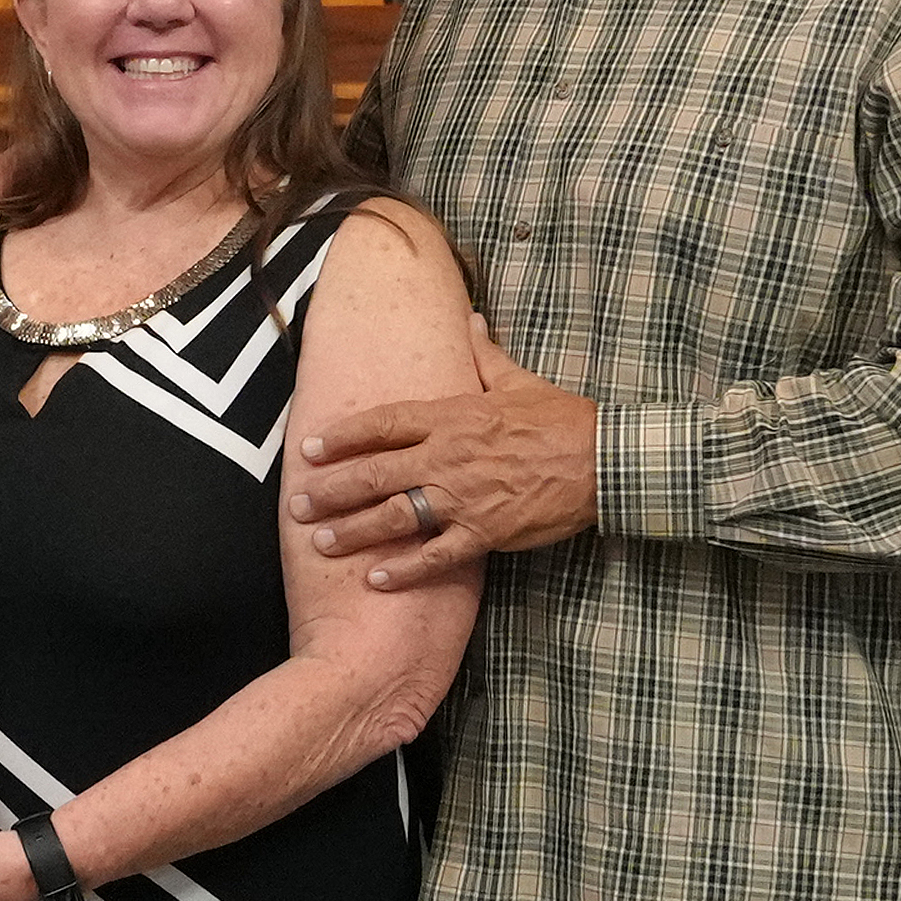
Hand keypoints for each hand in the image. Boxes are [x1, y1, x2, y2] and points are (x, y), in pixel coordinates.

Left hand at [283, 325, 591, 590]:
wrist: (602, 461)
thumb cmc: (561, 419)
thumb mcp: (519, 380)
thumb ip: (485, 355)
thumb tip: (470, 321)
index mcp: (452, 417)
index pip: (384, 424)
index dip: (344, 436)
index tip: (312, 447)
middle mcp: (448, 457)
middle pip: (376, 472)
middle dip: (333, 488)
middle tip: (298, 502)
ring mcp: (463, 497)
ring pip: (395, 515)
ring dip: (354, 530)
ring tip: (321, 541)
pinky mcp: (484, 533)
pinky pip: (434, 555)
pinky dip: (403, 569)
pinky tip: (375, 579)